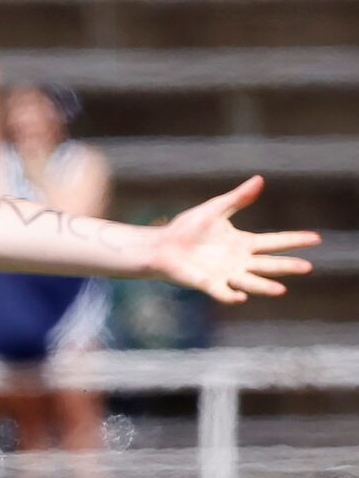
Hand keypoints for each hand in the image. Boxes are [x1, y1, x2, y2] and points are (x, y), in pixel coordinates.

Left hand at [145, 177, 317, 303]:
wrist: (162, 246)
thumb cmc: (187, 228)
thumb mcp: (216, 209)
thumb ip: (238, 198)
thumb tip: (259, 179)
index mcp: (243, 243)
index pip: (275, 241)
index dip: (295, 240)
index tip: (316, 238)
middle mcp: (238, 261)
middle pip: (269, 264)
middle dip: (288, 266)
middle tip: (308, 267)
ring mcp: (224, 274)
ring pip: (250, 282)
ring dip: (265, 287)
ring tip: (282, 290)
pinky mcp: (207, 283)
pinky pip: (222, 292)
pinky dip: (231, 295)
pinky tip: (241, 297)